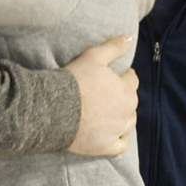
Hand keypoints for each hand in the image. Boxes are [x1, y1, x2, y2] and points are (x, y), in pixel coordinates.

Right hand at [65, 36, 137, 156]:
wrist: (53, 109)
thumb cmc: (74, 80)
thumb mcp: (93, 56)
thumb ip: (114, 47)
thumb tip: (129, 38)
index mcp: (126, 89)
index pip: (132, 80)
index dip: (123, 76)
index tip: (113, 77)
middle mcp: (127, 111)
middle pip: (132, 102)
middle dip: (123, 97)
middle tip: (108, 95)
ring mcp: (117, 130)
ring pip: (129, 124)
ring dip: (123, 117)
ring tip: (109, 114)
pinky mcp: (106, 147)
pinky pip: (121, 146)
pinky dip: (119, 140)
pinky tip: (112, 136)